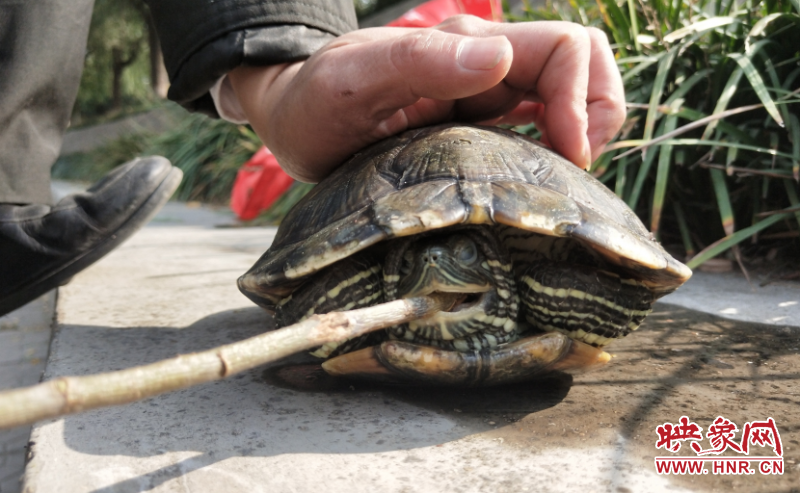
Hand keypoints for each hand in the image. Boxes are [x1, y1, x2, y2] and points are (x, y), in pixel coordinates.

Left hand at [229, 16, 624, 182]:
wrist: (292, 116)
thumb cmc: (312, 100)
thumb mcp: (353, 81)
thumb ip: (419, 61)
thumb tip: (498, 58)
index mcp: (466, 46)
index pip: (565, 49)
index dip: (583, 98)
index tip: (568, 154)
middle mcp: (484, 65)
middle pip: (579, 68)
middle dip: (597, 113)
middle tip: (575, 168)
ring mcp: (481, 95)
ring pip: (564, 99)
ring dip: (580, 135)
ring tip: (559, 182)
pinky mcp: (474, 125)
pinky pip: (535, 128)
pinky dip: (553, 153)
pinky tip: (535, 185)